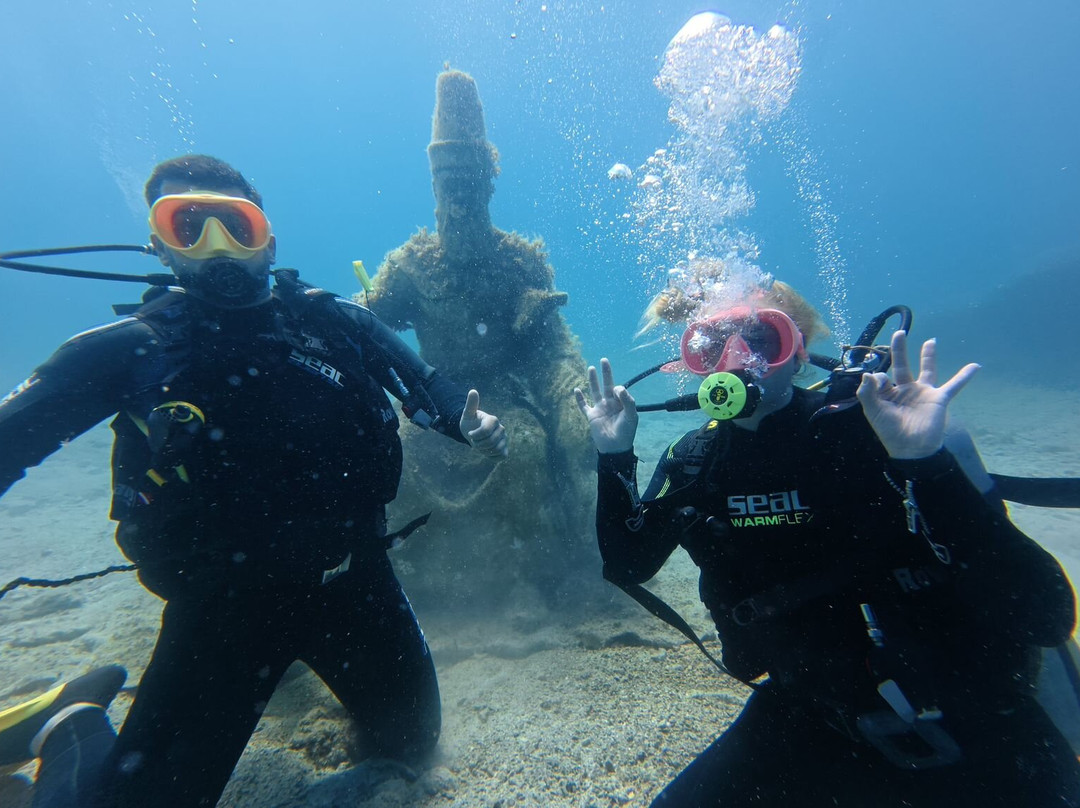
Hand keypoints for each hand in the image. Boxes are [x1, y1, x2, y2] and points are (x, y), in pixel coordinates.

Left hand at [459, 389, 507, 458]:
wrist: (473, 432)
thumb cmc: (470, 422)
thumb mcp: (467, 414)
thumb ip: (471, 404)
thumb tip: (473, 391)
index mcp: (493, 420)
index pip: (485, 431)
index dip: (475, 435)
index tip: (470, 434)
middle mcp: (501, 429)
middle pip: (490, 442)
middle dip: (478, 444)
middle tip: (474, 441)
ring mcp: (504, 439)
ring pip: (496, 449)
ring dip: (484, 450)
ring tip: (480, 446)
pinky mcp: (505, 449)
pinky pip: (501, 456)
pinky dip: (491, 456)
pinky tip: (486, 451)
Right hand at [574, 358, 638, 453]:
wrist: (615, 448)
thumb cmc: (626, 432)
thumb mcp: (631, 415)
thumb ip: (627, 400)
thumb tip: (618, 387)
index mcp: (621, 403)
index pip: (618, 389)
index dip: (618, 388)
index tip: (617, 394)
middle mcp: (610, 403)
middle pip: (607, 385)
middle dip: (606, 373)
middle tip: (604, 360)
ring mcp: (600, 409)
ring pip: (595, 391)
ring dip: (593, 380)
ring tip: (591, 368)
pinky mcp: (591, 416)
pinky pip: (584, 406)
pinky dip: (579, 399)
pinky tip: (576, 390)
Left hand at [856, 331, 979, 459]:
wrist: (912, 449)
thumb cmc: (890, 432)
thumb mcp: (873, 412)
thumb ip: (867, 392)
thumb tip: (867, 373)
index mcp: (887, 394)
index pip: (881, 376)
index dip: (878, 378)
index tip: (880, 384)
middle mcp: (905, 390)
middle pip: (902, 365)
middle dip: (900, 349)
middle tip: (899, 333)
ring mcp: (923, 393)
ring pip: (927, 370)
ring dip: (928, 355)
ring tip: (931, 341)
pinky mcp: (939, 398)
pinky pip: (954, 385)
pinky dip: (965, 376)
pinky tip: (976, 365)